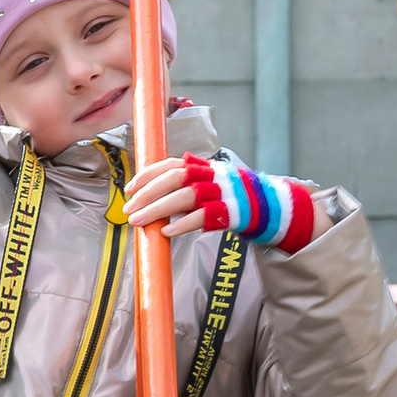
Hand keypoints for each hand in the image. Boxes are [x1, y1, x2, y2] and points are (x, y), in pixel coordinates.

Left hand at [125, 149, 314, 253]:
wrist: (269, 207)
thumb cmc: (230, 197)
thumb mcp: (209, 182)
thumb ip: (185, 183)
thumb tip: (150, 193)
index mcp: (203, 166)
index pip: (170, 164)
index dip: (147, 174)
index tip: (129, 188)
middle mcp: (211, 175)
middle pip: (174, 178)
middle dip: (148, 193)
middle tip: (128, 209)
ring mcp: (222, 192)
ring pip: (185, 196)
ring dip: (158, 209)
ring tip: (138, 222)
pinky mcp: (230, 211)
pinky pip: (203, 217)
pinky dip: (183, 224)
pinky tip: (166, 232)